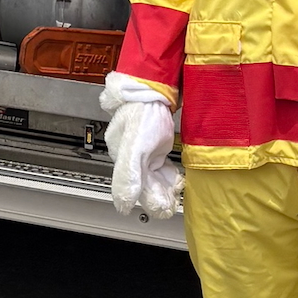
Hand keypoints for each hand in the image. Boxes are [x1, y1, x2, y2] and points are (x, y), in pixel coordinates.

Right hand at [100, 75, 184, 219]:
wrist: (155, 89)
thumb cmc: (143, 112)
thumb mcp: (135, 146)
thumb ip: (129, 174)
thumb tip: (123, 203)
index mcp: (121, 160)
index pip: (132, 189)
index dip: (148, 200)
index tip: (163, 208)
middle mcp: (130, 158)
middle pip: (144, 185)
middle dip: (159, 195)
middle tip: (173, 201)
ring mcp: (143, 152)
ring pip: (153, 178)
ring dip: (165, 187)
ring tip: (176, 190)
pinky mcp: (155, 146)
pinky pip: (160, 167)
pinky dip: (168, 176)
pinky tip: (176, 178)